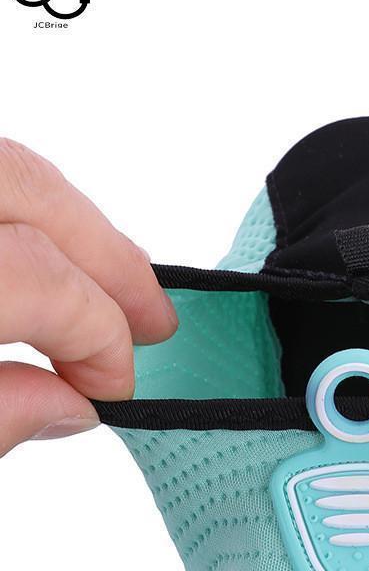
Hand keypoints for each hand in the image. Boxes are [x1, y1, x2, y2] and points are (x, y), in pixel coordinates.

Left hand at [0, 139, 176, 455]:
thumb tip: (67, 405)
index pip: (38, 279)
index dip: (97, 337)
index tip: (113, 387)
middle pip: (27, 190)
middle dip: (107, 258)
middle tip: (152, 319)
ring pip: (7, 164)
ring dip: (72, 223)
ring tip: (114, 280)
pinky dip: (23, 204)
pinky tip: (45, 245)